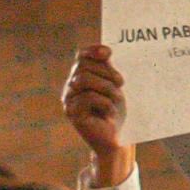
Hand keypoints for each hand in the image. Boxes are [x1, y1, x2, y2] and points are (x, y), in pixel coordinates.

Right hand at [59, 46, 135, 186]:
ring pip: (84, 79)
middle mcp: (71, 87)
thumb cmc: (118, 111)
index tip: (108, 53)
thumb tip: (105, 51)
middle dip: (106, 72)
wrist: (117, 139)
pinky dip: (104, 103)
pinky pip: (87, 97)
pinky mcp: (71, 113)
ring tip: (118, 100)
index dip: (93, 51)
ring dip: (106, 88)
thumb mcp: (114, 85)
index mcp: (81, 76)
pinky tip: (110, 113)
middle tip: (121, 84)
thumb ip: (107, 68)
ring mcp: (69, 100)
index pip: (82, 56)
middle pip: (83, 66)